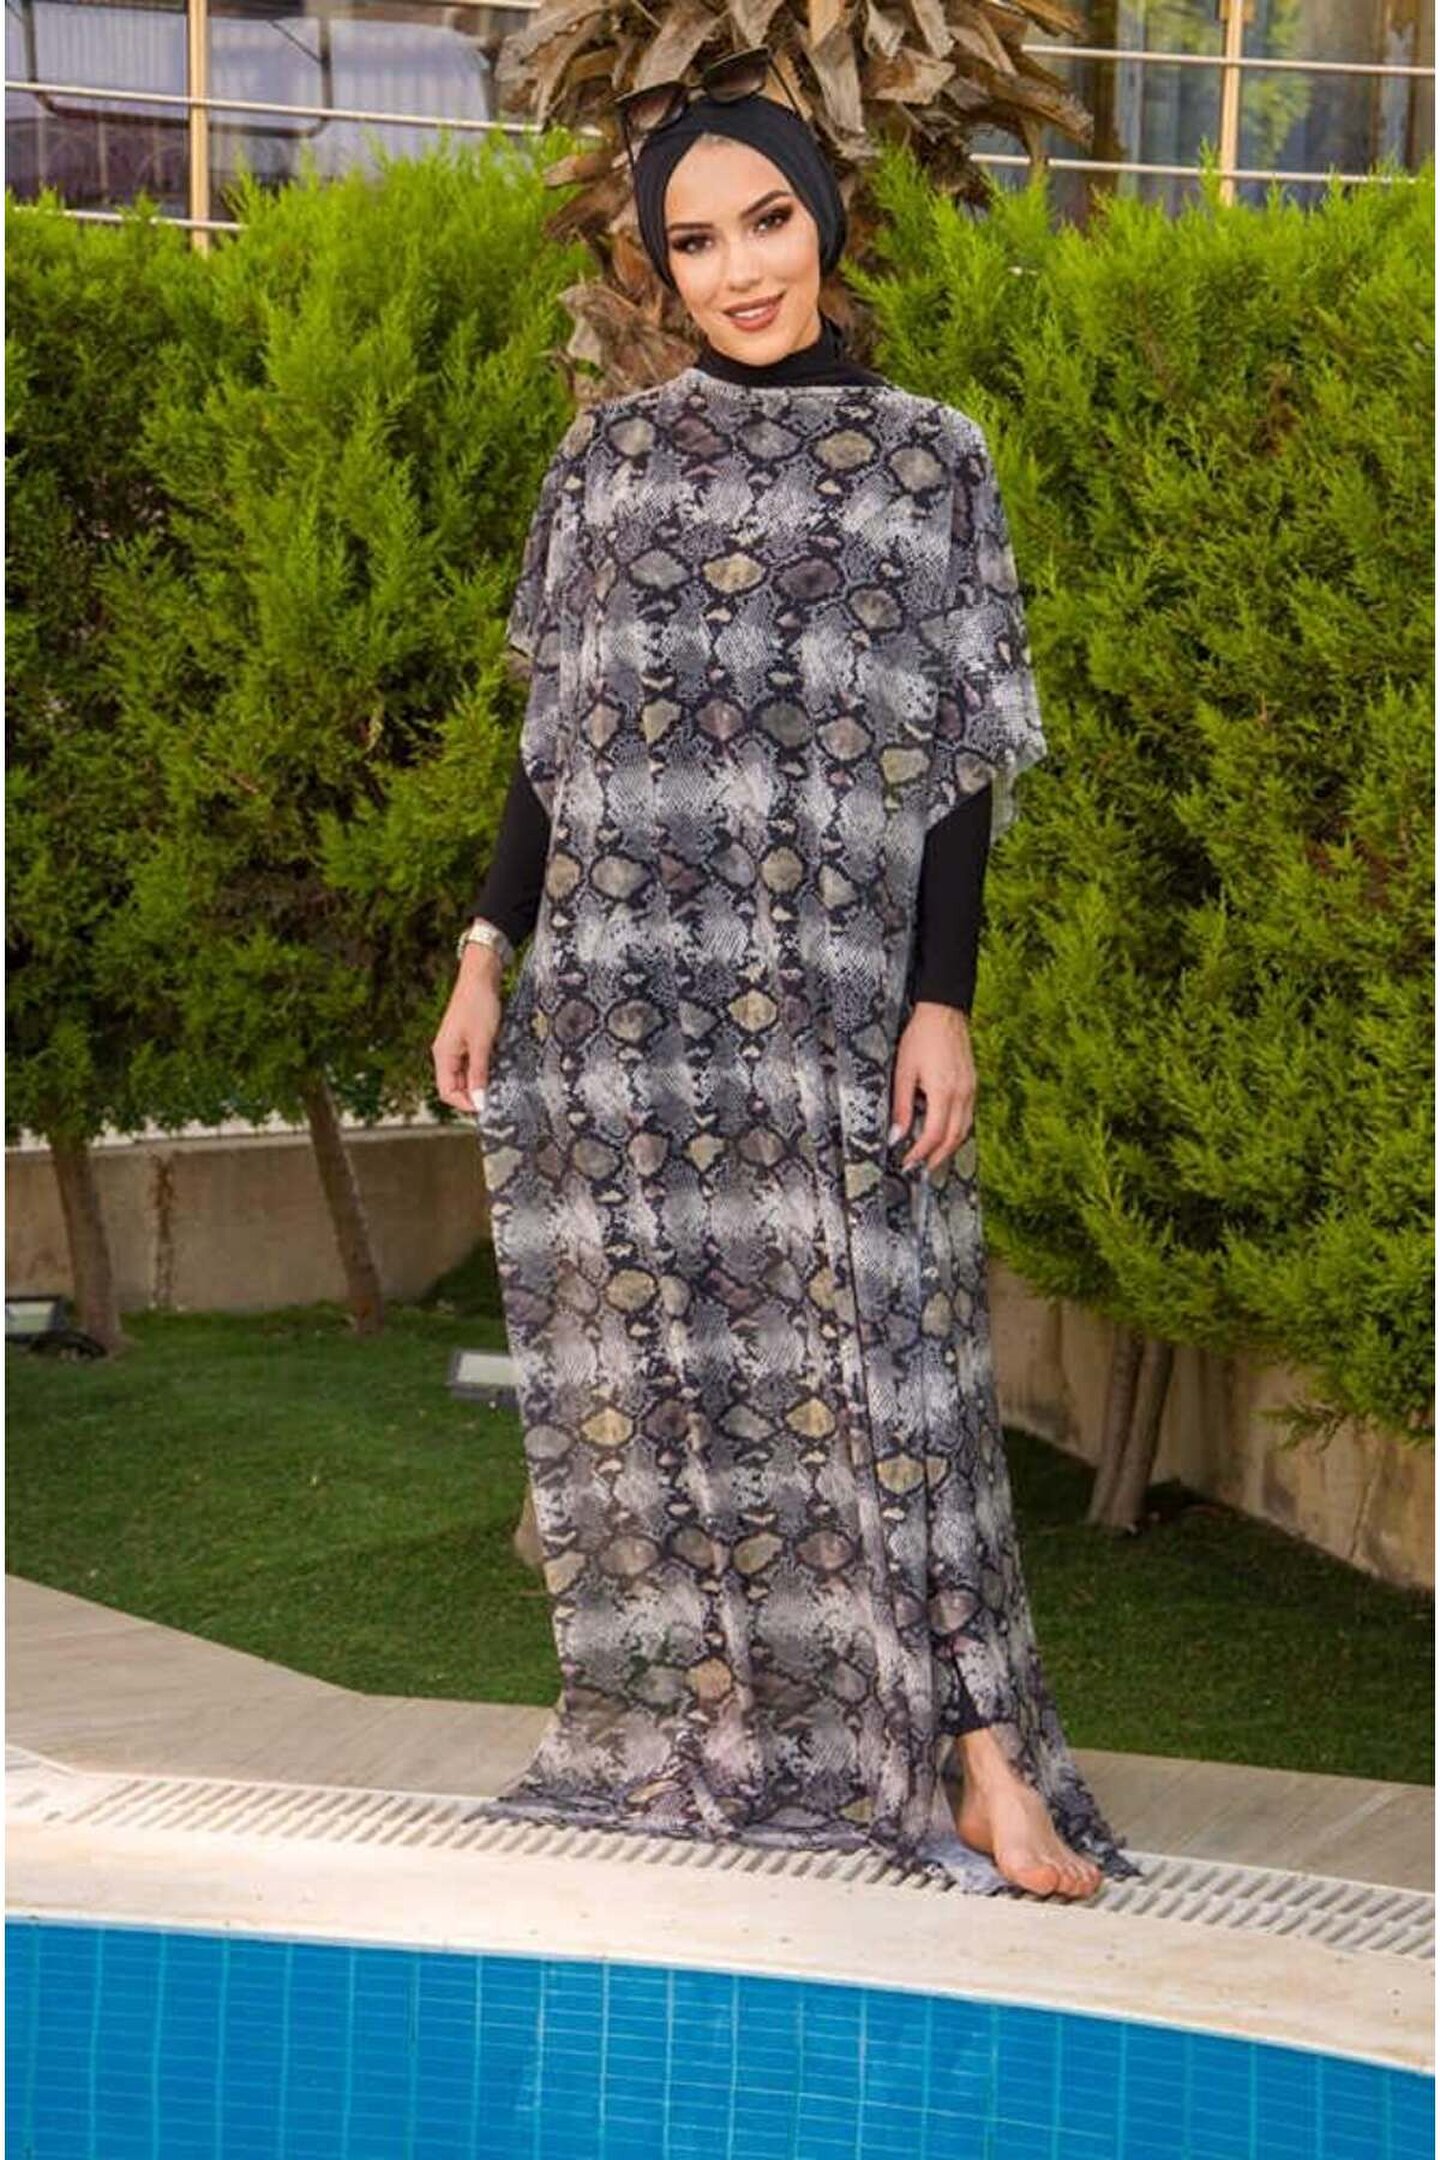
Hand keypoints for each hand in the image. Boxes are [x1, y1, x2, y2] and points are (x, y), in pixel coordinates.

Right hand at [431, 945, 504, 1115]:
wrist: (481, 976)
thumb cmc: (479, 1005)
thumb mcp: (482, 1043)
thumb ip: (479, 1073)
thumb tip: (479, 1101)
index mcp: (443, 1055)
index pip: (447, 1093)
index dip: (465, 1104)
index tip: (486, 1107)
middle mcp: (446, 1054)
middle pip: (455, 1086)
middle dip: (474, 1094)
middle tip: (497, 1096)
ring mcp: (456, 1047)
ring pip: (465, 1076)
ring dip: (480, 1082)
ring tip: (499, 1082)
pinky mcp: (466, 1041)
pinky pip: (472, 1063)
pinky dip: (484, 1069)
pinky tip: (498, 1067)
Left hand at [889, 1001, 975, 1175]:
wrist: (943, 1012)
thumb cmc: (920, 1037)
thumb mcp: (903, 1071)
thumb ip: (901, 1106)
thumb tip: (896, 1136)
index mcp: (943, 1091)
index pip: (934, 1134)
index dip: (920, 1153)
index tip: (907, 1162)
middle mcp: (962, 1094)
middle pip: (953, 1138)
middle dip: (936, 1157)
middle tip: (920, 1169)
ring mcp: (970, 1089)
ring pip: (964, 1129)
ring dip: (949, 1148)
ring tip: (932, 1158)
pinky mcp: (972, 1084)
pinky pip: (967, 1116)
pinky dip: (956, 1131)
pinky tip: (944, 1134)